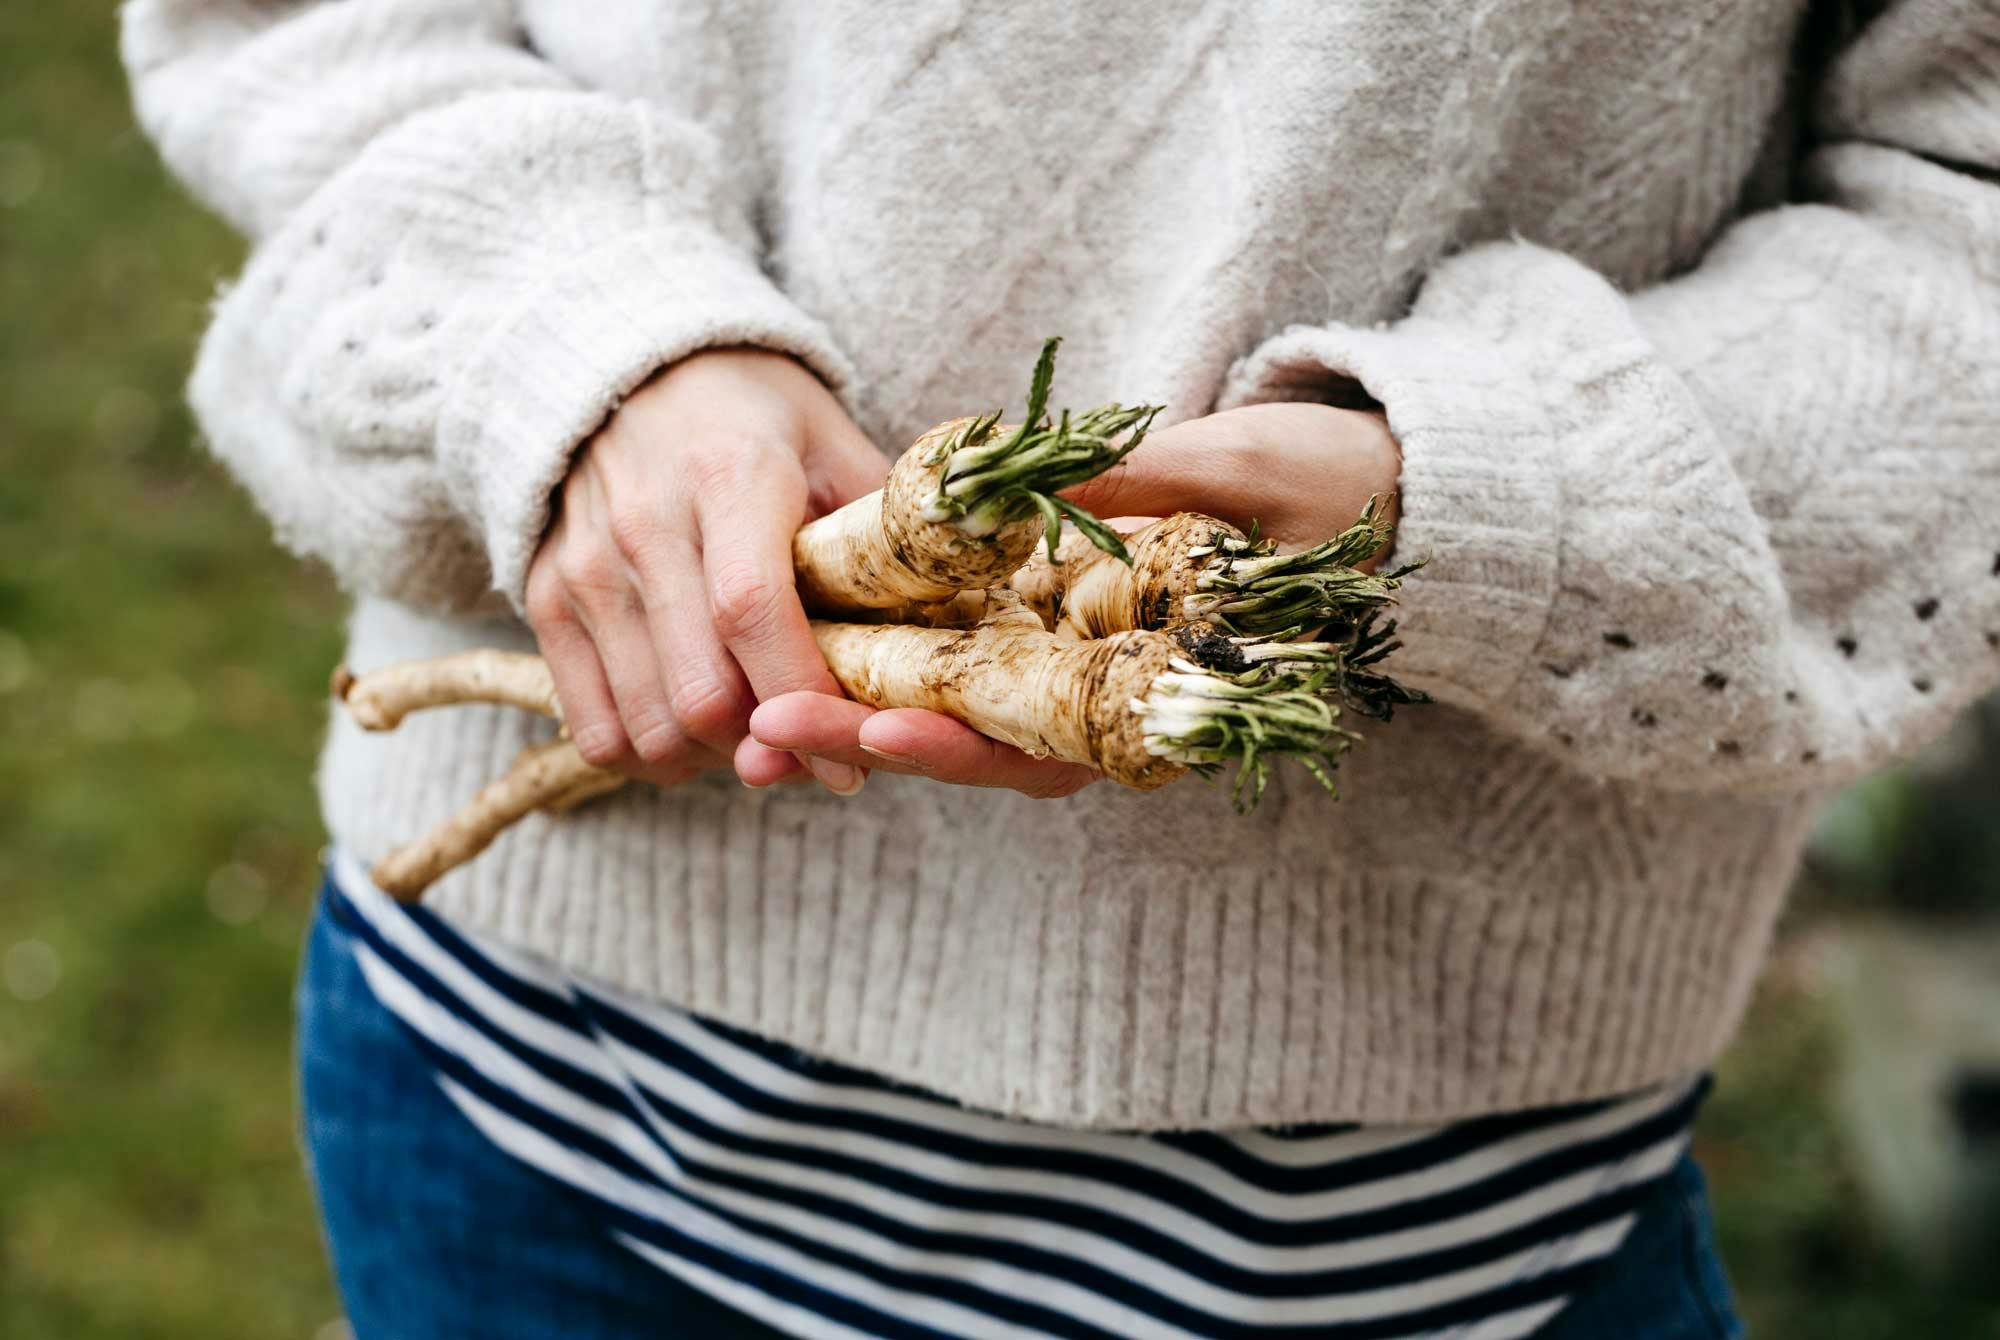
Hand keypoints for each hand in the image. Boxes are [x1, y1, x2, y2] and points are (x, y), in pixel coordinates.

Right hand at [525, 348, 887, 792]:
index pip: (753, 614)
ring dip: (715, 760)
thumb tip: (952, 616)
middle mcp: (645, 527)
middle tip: (814, 748)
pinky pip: (596, 727)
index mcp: (729, 478)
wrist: (629, 366)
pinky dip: (653, 756)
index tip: (852, 761)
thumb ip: (881, 529)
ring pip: (650, 726)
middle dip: (769, 744)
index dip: (806, 698)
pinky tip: (698, 737)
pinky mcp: (546, 599)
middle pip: (701, 693)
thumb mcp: (831, 441)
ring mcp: (586, 569)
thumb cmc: (753, 415)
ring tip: (759, 737)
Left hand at [750, 402, 1401, 796]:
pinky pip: (964, 649)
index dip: (960, 747)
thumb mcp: (1244, 470)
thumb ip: (1149, 483)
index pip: (1045, 745)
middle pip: (976, 742)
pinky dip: (893, 646)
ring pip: (957, 706)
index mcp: (1159, 689)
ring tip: (759, 698)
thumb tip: (1046, 485)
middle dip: (872, 735)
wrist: (1378, 486)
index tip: (877, 731)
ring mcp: (1075, 659)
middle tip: (768, 725)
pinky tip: (815, 626)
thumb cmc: (1330, 487)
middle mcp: (1107, 693)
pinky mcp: (1052, 617)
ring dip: (861, 703)